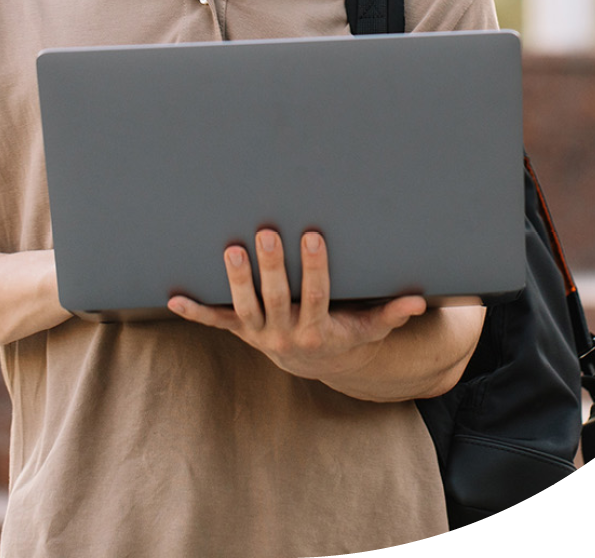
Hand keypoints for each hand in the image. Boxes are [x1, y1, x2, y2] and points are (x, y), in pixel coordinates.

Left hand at [167, 229, 427, 386]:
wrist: (313, 361)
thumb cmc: (345, 333)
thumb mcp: (370, 327)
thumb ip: (392, 314)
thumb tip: (420, 302)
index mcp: (317, 328)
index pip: (316, 294)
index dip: (314, 267)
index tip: (311, 236)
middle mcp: (285, 334)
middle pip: (276, 298)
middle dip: (270, 266)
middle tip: (265, 232)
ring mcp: (259, 333)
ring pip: (244, 308)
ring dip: (235, 281)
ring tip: (231, 249)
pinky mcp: (240, 331)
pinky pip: (215, 323)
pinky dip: (195, 312)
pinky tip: (174, 298)